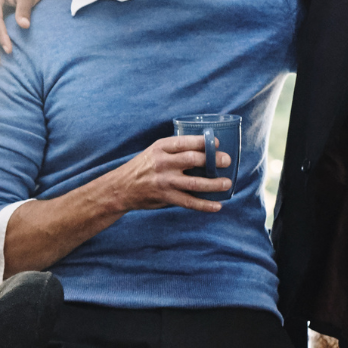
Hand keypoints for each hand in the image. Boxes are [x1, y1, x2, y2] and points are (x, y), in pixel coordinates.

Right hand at [99, 135, 232, 215]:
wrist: (121, 188)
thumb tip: (205, 151)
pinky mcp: (165, 197)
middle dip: (214, 160)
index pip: (185, 142)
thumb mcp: (154, 151)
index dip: (204, 142)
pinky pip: (189, 202)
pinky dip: (204, 205)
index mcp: (160, 148)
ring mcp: (164, 181)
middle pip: (193, 160)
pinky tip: (216, 206)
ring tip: (227, 184)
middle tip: (226, 161)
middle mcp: (163, 163)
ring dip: (214, 184)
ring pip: (195, 182)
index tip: (217, 143)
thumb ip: (175, 150)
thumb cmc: (142, 167)